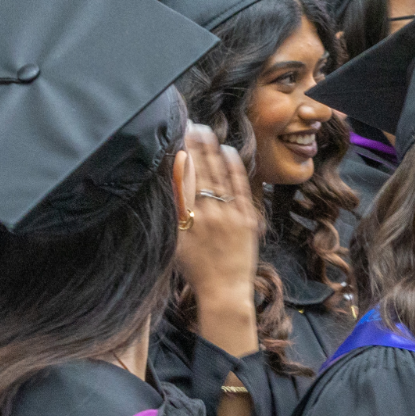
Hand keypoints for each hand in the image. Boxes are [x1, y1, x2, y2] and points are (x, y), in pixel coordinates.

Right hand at [175, 124, 260, 306]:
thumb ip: (172, 214)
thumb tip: (167, 184)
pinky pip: (240, 188)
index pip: (181, 180)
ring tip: (205, 130)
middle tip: (190, 123)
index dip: (178, 155)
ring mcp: (230, 216)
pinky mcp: (247, 219)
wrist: (224, 292)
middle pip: (200, 172)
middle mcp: (207, 215)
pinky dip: (234, 168)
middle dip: (194, 145)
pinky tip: (228, 150)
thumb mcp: (175, 242)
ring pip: (219, 175)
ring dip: (212, 150)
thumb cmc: (196, 269)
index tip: (174, 135)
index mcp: (186, 220)